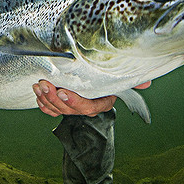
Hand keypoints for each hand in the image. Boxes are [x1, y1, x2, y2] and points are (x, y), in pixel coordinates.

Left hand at [32, 80, 150, 117]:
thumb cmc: (107, 73)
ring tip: (39, 85)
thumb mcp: (119, 75)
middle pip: (69, 110)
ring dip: (46, 98)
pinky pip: (49, 109)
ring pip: (57, 109)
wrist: (95, 75)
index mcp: (101, 102)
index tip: (65, 92)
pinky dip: (42, 102)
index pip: (89, 107)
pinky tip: (37, 92)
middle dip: (55, 98)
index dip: (76, 102)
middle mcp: (86, 107)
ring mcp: (72, 107)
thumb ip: (132, 80)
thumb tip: (147, 82)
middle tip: (45, 84)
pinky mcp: (60, 104)